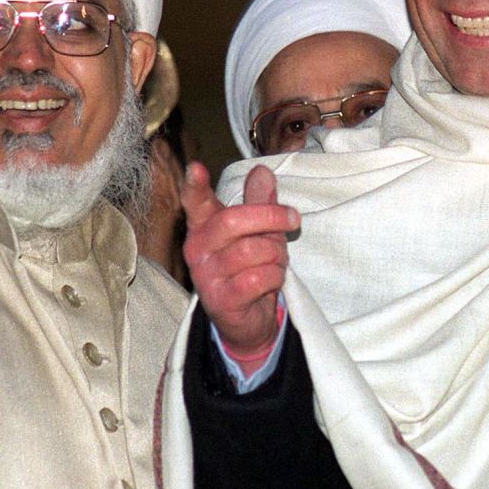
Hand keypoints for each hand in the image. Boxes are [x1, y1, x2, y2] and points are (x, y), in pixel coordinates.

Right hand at [181, 162, 296, 354]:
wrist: (246, 321)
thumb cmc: (251, 268)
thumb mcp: (259, 232)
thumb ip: (259, 202)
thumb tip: (262, 171)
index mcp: (204, 226)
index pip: (196, 203)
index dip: (195, 186)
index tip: (195, 168)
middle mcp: (197, 249)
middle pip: (233, 220)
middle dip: (271, 217)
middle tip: (293, 219)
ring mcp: (206, 275)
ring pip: (253, 250)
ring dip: (277, 255)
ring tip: (276, 262)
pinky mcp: (220, 300)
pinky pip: (259, 278)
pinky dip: (275, 277)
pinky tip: (271, 282)